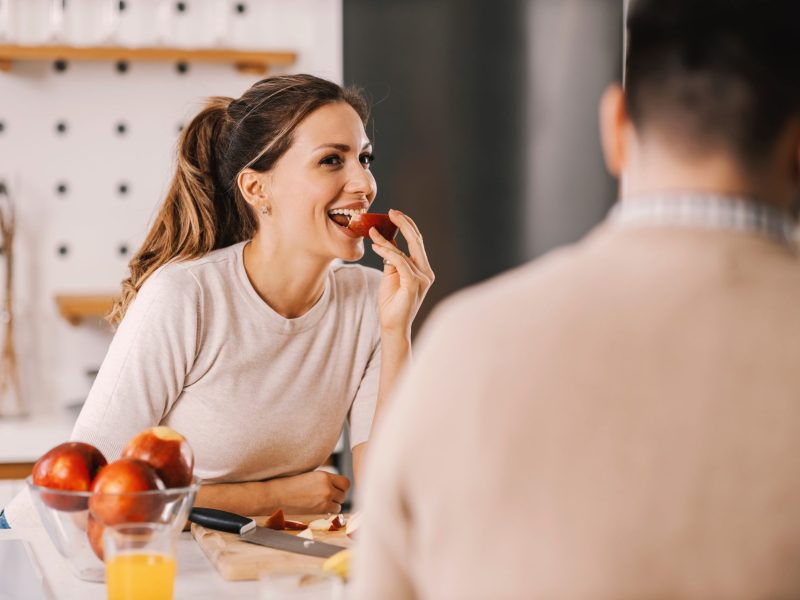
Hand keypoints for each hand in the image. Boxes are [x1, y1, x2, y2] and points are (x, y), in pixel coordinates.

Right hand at [270, 471, 349, 514]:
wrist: (275, 495)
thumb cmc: (289, 484)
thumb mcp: (309, 476)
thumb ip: (323, 480)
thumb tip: (334, 486)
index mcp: (324, 476)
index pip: (345, 482)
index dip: (342, 486)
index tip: (336, 488)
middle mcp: (327, 487)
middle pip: (343, 494)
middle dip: (337, 496)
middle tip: (327, 497)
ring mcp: (324, 500)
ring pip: (339, 505)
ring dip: (333, 505)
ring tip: (321, 503)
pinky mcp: (319, 511)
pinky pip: (332, 513)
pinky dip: (328, 512)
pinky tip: (318, 508)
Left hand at [370, 209, 434, 336]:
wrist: (392, 325)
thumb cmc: (392, 302)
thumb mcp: (391, 275)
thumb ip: (393, 258)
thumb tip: (388, 240)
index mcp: (423, 268)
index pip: (417, 242)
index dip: (407, 225)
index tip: (394, 213)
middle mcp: (426, 272)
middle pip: (417, 241)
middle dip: (404, 224)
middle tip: (391, 211)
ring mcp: (422, 279)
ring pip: (405, 252)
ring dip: (387, 240)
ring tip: (372, 232)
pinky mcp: (413, 285)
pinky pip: (400, 263)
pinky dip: (388, 253)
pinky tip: (377, 248)